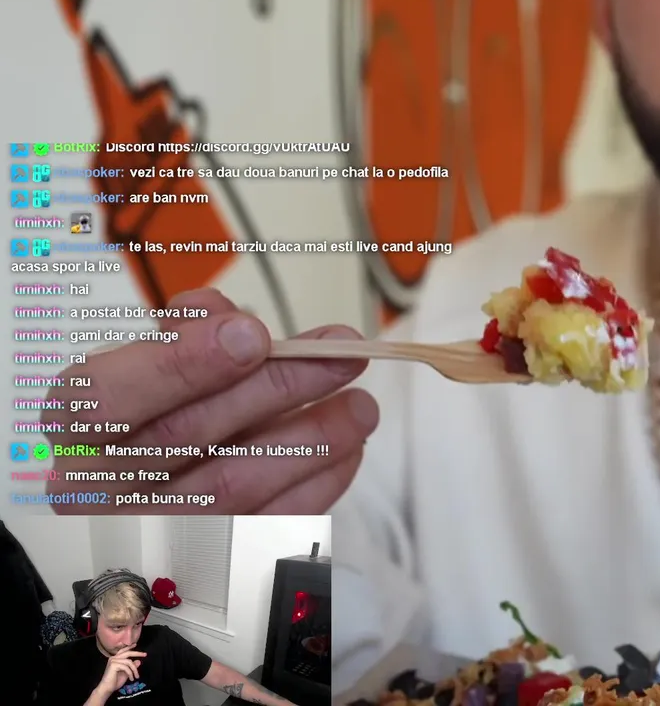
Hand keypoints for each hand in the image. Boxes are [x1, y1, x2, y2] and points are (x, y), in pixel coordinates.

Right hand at [40, 288, 379, 513]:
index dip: (182, 364)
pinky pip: (268, 524)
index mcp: (77, 428)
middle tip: (339, 354)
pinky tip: (348, 448)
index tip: (252, 335)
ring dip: (312, 438)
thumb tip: (232, 320)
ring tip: (360, 404)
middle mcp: (102, 485)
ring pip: (236, 485)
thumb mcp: (151, 362)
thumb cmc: (154, 414)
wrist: (149, 494)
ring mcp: (155, 529)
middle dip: (276, 387)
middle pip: (186, 435)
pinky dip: (318, 483)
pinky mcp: (210, 560)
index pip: (106, 397)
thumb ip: (186, 333)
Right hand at [96, 650, 144, 694]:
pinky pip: (126, 667)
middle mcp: (113, 658)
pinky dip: (130, 673)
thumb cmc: (115, 681)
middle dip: (137, 653)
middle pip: (128, 653)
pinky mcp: (113, 665)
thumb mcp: (126, 673)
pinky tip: (131, 679)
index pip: (123, 651)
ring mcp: (113, 661)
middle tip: (145, 654)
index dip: (129, 647)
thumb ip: (131, 667)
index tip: (136, 644)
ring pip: (129, 662)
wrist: (107, 688)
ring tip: (137, 676)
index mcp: (115, 659)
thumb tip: (139, 661)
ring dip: (134, 670)